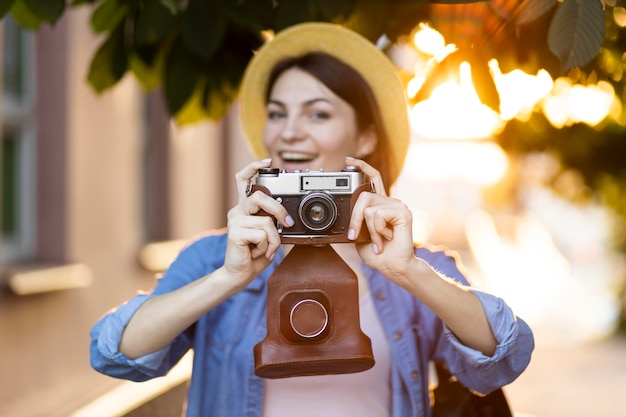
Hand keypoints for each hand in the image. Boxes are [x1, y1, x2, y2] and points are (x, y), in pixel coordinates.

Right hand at [224, 159, 293, 287]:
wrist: (240, 274)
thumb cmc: (254, 254)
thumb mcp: (268, 235)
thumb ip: (274, 223)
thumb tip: (289, 218)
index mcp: (244, 208)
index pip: (243, 179)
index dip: (253, 167)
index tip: (267, 161)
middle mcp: (237, 211)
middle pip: (259, 197)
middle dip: (278, 210)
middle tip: (288, 224)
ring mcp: (234, 220)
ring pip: (266, 221)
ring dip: (274, 239)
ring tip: (267, 249)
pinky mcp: (235, 232)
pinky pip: (263, 234)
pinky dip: (267, 246)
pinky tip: (257, 253)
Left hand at [346, 157, 415, 285]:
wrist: (394, 266)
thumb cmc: (378, 253)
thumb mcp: (358, 236)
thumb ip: (353, 222)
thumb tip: (338, 220)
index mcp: (380, 204)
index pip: (372, 178)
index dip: (361, 167)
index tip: (348, 161)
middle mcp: (390, 201)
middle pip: (363, 195)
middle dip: (354, 218)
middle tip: (355, 235)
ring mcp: (397, 205)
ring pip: (367, 207)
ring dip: (368, 229)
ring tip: (378, 241)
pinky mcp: (403, 212)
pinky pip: (377, 215)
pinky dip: (377, 231)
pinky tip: (386, 238)